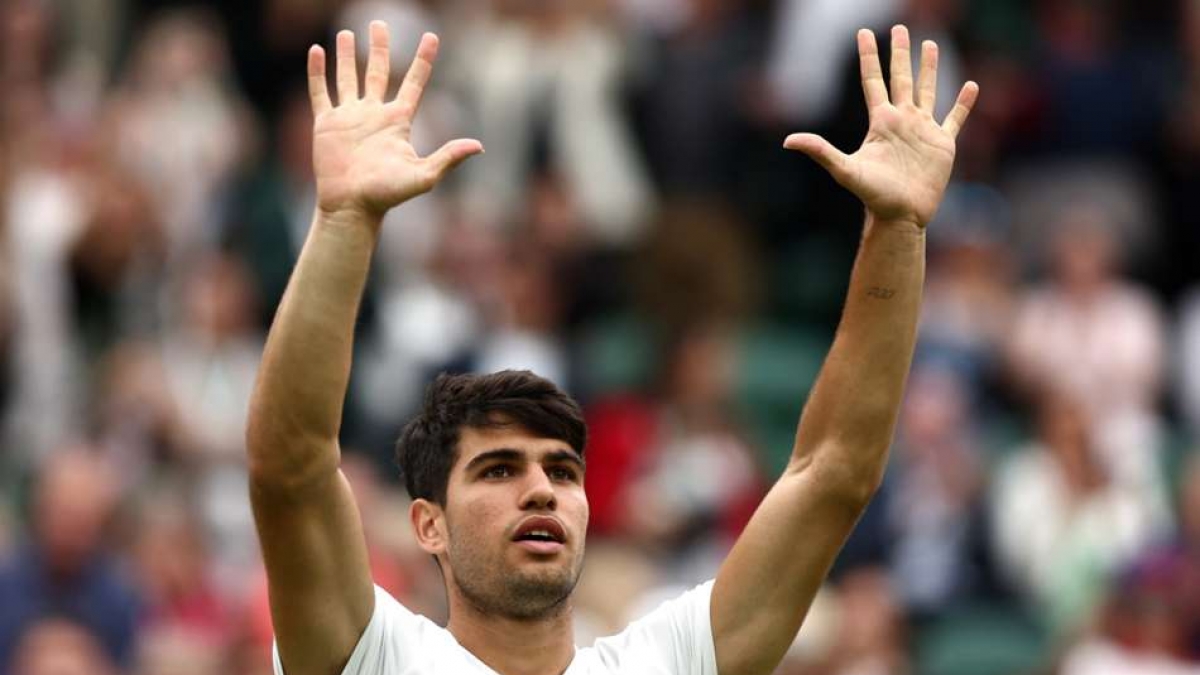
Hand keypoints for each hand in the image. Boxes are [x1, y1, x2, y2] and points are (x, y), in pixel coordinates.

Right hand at [308, 22, 483, 219]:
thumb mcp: (423, 175)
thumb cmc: (387, 195)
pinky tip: (317, 51)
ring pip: (347, 77)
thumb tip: (479, 146)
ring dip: (346, 55)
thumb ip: (448, 157)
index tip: (431, 36)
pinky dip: (317, 71)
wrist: (352, 207)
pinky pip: (321, 92)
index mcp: (398, 121)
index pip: (413, 82)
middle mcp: (373, 114)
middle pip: (377, 71)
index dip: (423, 60)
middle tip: (379, 22)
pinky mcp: (326, 124)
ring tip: (346, 33)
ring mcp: (349, 117)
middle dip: (378, 47)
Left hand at [784, 26, 977, 227]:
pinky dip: (963, 104)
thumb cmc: (873, 196)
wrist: (901, 216)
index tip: (864, 33)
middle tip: (900, 26)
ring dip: (929, 68)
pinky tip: (971, 86)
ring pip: (927, 90)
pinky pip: (955, 118)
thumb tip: (787, 141)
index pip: (873, 81)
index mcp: (881, 122)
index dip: (868, 57)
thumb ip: (820, 151)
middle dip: (900, 52)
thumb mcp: (845, 170)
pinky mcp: (943, 144)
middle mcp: (902, 121)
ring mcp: (923, 130)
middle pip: (901, 78)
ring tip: (930, 44)